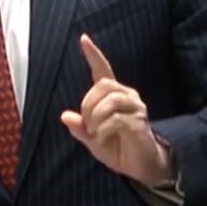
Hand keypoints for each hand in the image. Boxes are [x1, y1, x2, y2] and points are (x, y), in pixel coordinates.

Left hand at [61, 34, 173, 185]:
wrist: (141, 167)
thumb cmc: (118, 148)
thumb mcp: (92, 139)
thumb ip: (80, 128)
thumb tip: (64, 116)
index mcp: (114, 96)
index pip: (103, 70)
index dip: (93, 54)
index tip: (83, 38)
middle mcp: (127, 96)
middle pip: (102, 85)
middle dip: (88, 105)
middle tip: (87, 125)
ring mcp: (135, 108)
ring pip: (109, 101)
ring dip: (96, 117)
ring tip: (95, 132)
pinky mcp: (139, 122)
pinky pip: (115, 119)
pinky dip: (103, 130)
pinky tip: (103, 138)